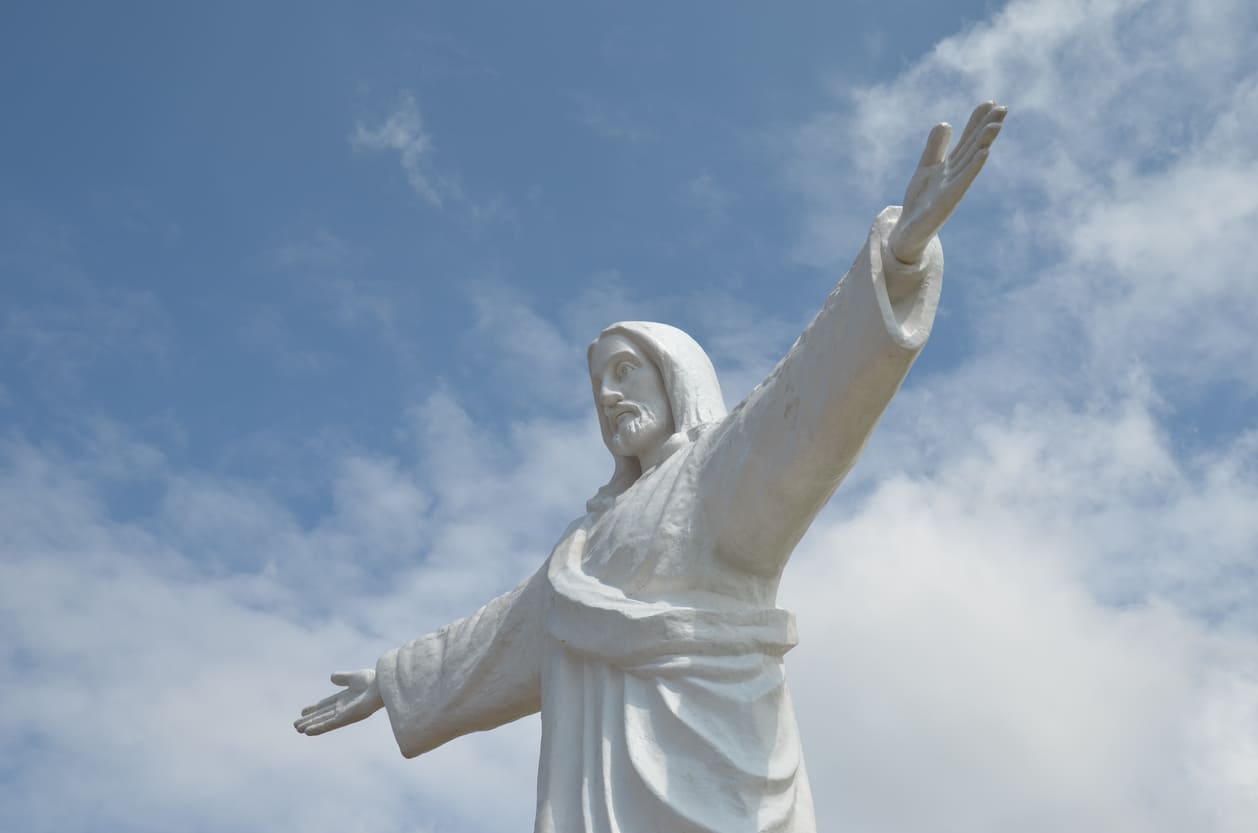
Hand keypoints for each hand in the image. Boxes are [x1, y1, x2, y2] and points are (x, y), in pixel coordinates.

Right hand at [293, 669, 382, 735]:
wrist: (383, 685)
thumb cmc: (374, 681)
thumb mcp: (354, 677)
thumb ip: (342, 678)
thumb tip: (331, 677)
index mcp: (345, 698)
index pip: (326, 705)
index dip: (315, 708)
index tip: (303, 711)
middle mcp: (343, 708)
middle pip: (323, 715)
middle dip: (310, 720)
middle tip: (295, 725)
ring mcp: (344, 714)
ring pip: (324, 721)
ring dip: (311, 725)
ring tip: (298, 730)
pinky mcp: (346, 718)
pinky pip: (330, 724)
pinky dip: (319, 728)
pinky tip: (308, 731)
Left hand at [887, 101, 1006, 264]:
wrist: (907, 232)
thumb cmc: (920, 202)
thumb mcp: (926, 168)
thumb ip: (935, 148)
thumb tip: (946, 123)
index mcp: (951, 166)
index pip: (966, 140)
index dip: (976, 121)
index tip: (990, 102)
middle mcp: (956, 175)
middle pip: (973, 147)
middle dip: (987, 127)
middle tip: (1003, 107)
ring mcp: (953, 188)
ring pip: (971, 161)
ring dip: (984, 143)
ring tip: (995, 125)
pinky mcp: (947, 201)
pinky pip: (963, 181)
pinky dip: (974, 167)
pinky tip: (984, 153)